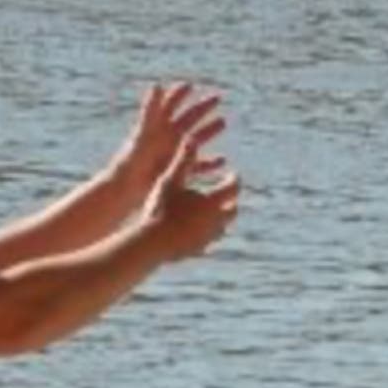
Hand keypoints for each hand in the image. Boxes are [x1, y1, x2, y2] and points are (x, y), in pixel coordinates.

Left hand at [110, 83, 225, 197]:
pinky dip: (209, 162)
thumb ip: (151, 110)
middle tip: (217, 97)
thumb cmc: (134, 160)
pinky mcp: (177, 170)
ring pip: (195, 138)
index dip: (180, 94)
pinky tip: (222, 161)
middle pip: (188, 118)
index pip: (171, 105)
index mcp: (159, 128)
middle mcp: (167, 139)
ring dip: (208, 130)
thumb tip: (157, 84)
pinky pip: (197, 165)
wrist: (128, 189)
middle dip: (202, 107)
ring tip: (223, 121)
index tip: (191, 84)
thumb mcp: (145, 133)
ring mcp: (173, 154)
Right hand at [138, 137, 239, 262]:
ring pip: (223, 226)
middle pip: (232, 209)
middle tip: (227, 193)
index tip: (233, 174)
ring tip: (214, 212)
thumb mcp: (170, 180)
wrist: (153, 242)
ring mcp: (209, 237)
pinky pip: (210, 240)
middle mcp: (216, 220)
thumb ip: (182, 160)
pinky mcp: (200, 249)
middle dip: (231, 200)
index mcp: (212, 201)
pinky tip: (200, 231)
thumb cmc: (161, 208)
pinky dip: (209, 233)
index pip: (233, 187)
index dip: (233, 179)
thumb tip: (190, 138)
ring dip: (221, 217)